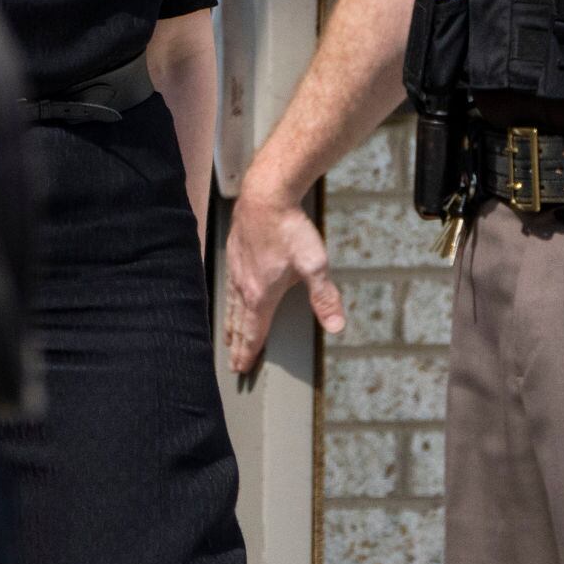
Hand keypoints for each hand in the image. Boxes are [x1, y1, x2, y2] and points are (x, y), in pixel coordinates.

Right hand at [223, 182, 344, 373]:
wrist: (266, 194)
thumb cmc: (289, 229)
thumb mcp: (314, 264)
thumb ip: (324, 297)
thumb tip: (336, 325)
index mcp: (261, 294)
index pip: (253, 332)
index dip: (248, 353)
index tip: (242, 369)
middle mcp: (244, 285)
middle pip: (238, 323)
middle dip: (236, 345)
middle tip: (232, 363)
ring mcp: (236, 268)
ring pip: (230, 304)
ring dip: (230, 324)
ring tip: (227, 336)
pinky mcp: (234, 253)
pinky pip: (227, 285)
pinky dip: (227, 299)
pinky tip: (229, 296)